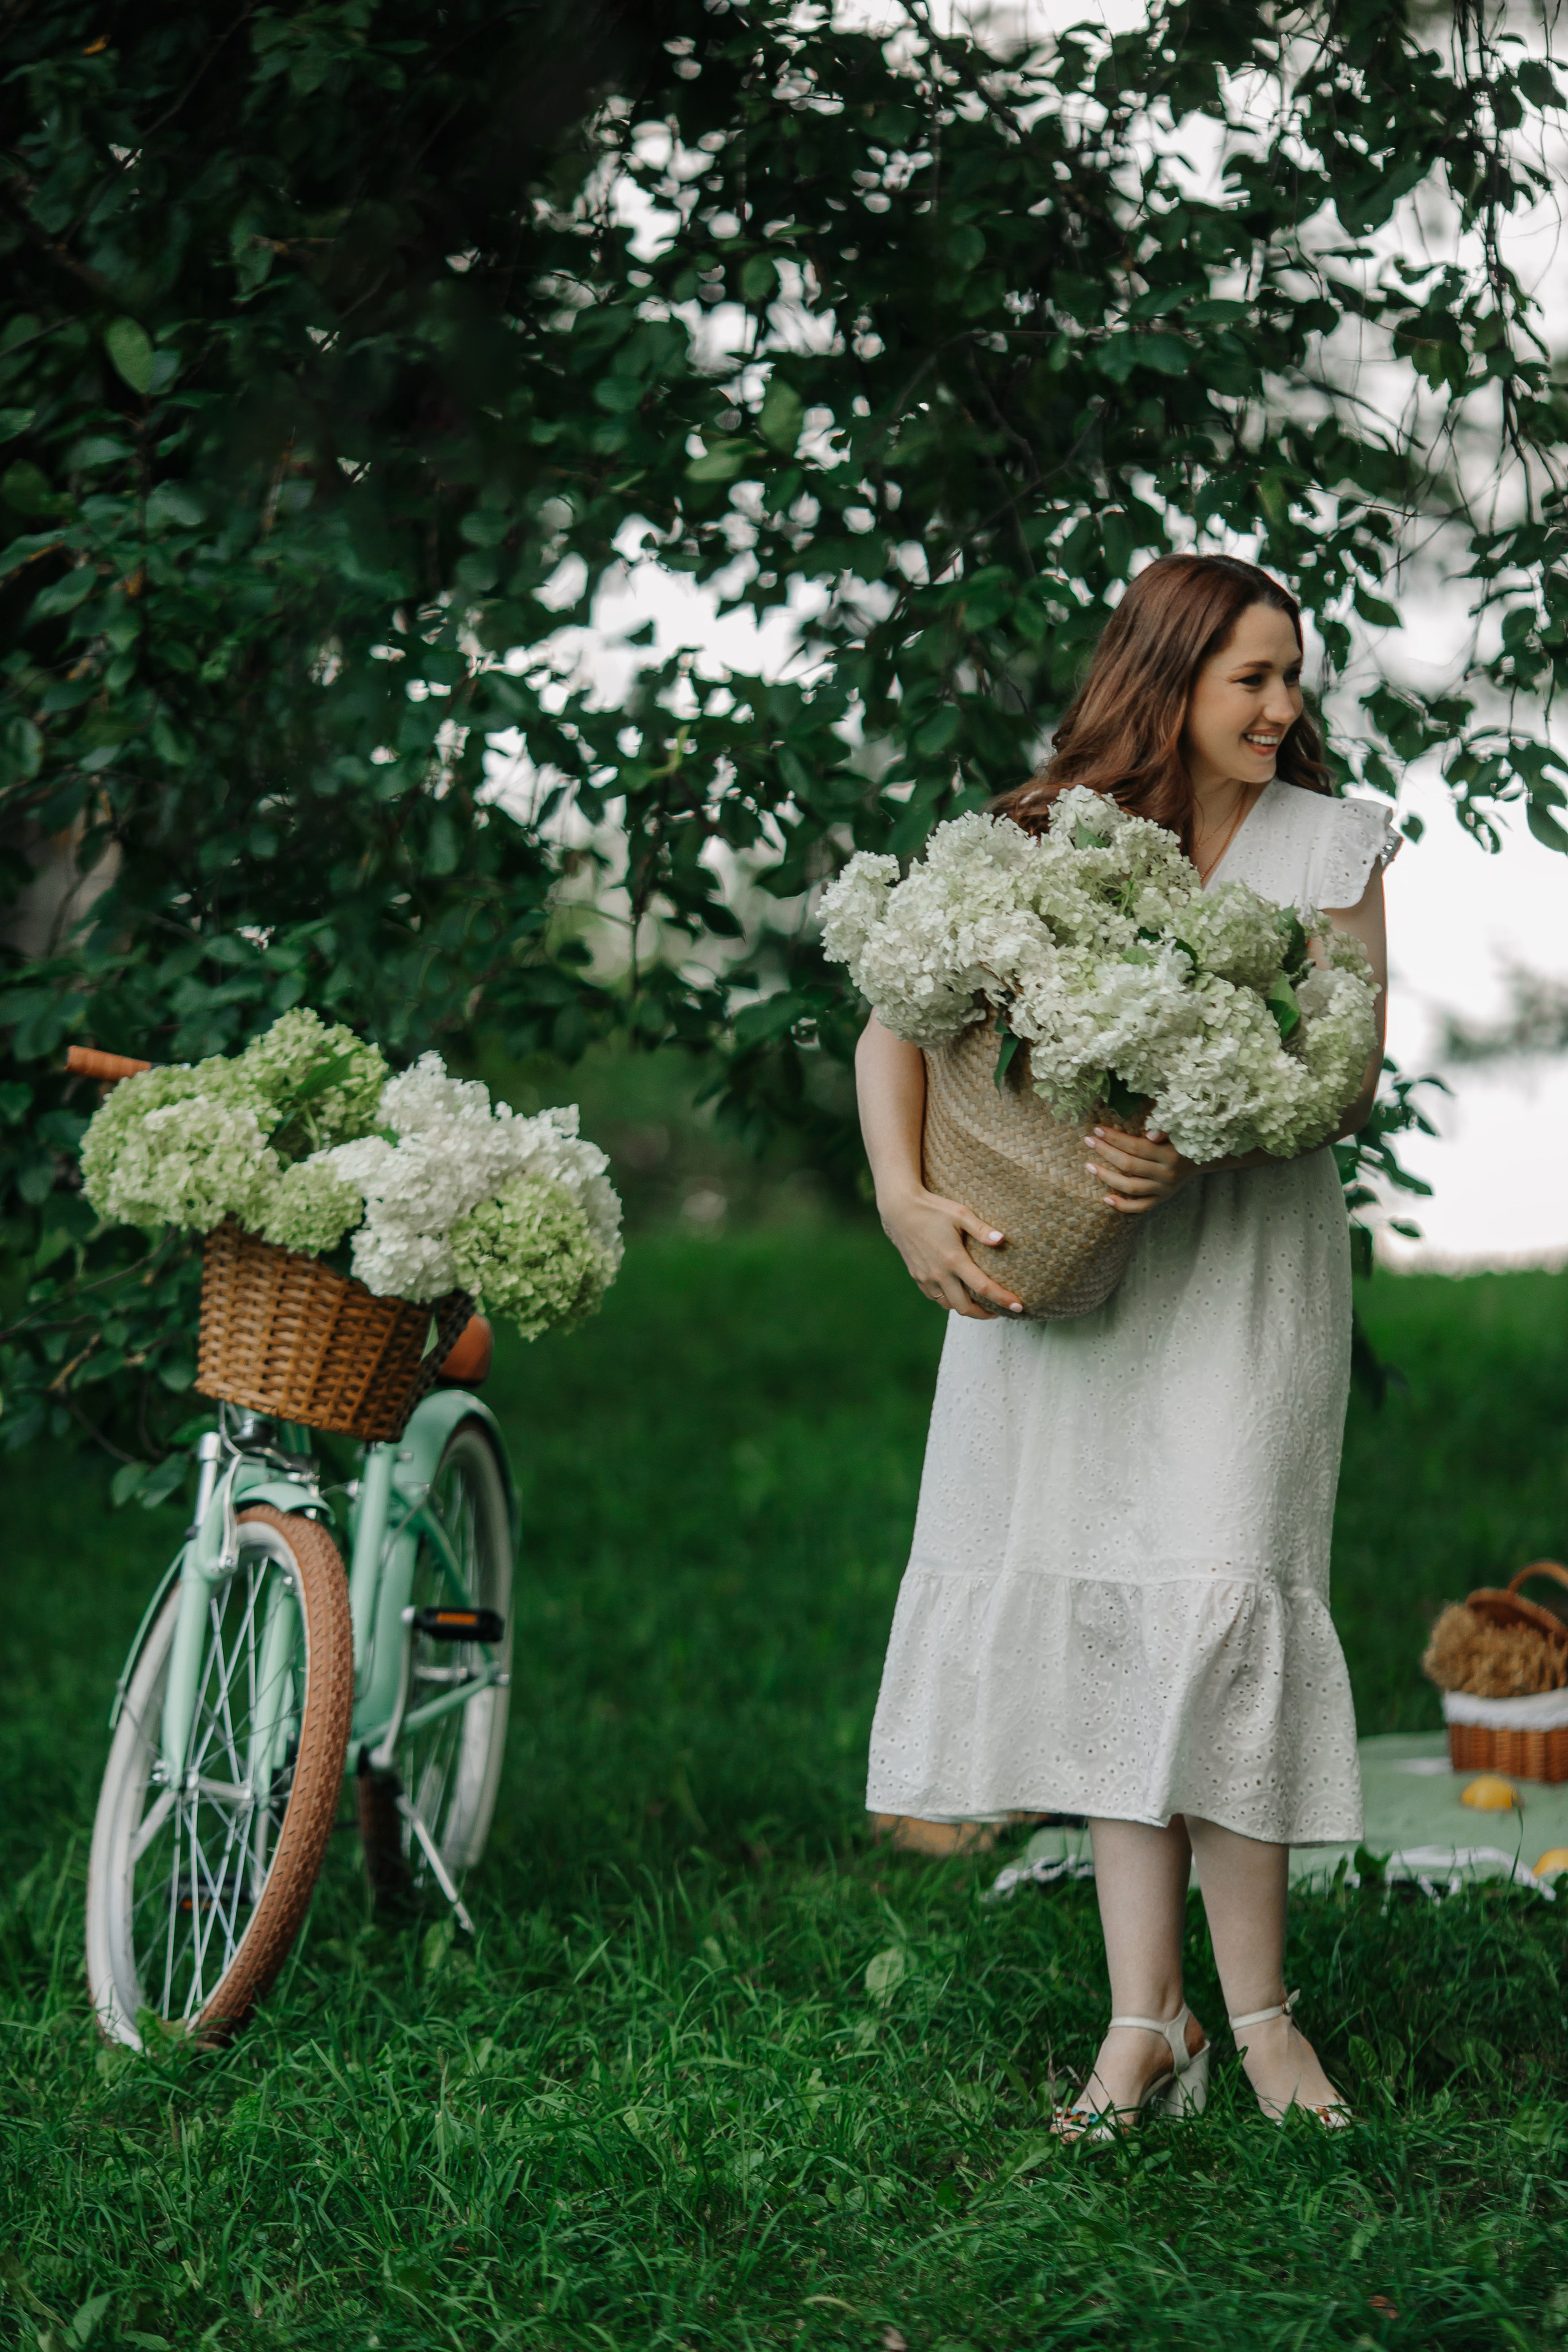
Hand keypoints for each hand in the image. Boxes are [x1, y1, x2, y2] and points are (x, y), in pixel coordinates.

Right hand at [877, 1184, 1024, 1318]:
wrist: (900, 1209)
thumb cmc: (933, 1208)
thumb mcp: (961, 1214)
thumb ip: (982, 1229)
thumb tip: (1002, 1239)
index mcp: (954, 1260)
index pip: (983, 1288)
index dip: (1003, 1299)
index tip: (1019, 1307)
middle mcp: (939, 1274)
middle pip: (965, 1307)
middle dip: (984, 1315)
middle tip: (998, 1312)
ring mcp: (926, 1277)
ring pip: (948, 1306)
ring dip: (966, 1308)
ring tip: (979, 1304)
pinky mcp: (917, 1276)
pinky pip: (935, 1298)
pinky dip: (949, 1301)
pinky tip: (957, 1293)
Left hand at [1087, 1124, 1193, 1214]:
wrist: (1203, 1159)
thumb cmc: (1183, 1140)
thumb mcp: (1178, 1131)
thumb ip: (1164, 1130)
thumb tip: (1149, 1134)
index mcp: (1170, 1154)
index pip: (1136, 1146)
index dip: (1115, 1138)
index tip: (1097, 1130)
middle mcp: (1166, 1174)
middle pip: (1130, 1165)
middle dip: (1106, 1152)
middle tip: (1088, 1141)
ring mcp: (1163, 1189)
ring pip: (1131, 1187)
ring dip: (1108, 1177)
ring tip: (1089, 1166)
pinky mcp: (1161, 1199)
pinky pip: (1140, 1207)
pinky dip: (1123, 1206)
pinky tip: (1105, 1198)